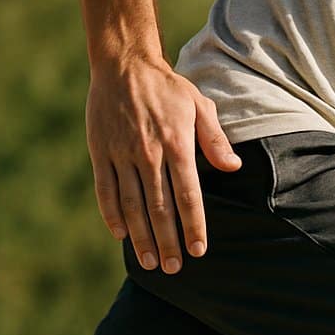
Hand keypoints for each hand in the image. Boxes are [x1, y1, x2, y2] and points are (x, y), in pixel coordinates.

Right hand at [86, 58, 241, 273]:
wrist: (124, 67)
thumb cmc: (169, 88)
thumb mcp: (199, 106)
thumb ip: (215, 139)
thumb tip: (234, 167)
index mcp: (177, 144)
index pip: (188, 195)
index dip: (194, 225)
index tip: (199, 250)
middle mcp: (149, 154)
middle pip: (159, 208)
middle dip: (168, 241)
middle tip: (176, 267)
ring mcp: (122, 154)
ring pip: (132, 205)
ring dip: (142, 237)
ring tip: (151, 262)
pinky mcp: (101, 153)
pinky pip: (106, 191)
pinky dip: (112, 216)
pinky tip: (121, 235)